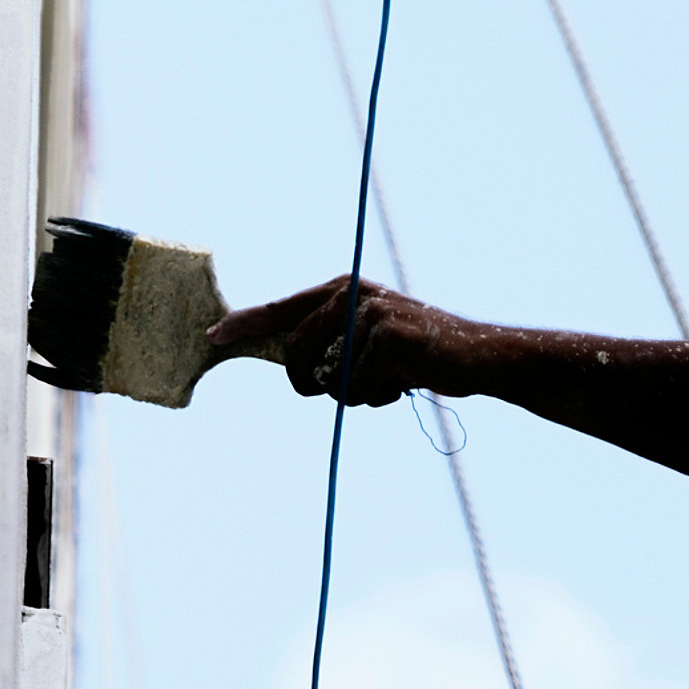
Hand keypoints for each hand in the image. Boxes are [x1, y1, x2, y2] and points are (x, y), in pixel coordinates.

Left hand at [206, 278, 489, 405]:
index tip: (211, 337)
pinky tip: (405, 382)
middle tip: (334, 390)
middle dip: (307, 383)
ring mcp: (372, 314)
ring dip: (354, 394)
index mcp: (343, 290)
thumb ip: (330, 344)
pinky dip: (379, 398)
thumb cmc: (417, 354)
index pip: (281, 308)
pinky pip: (359, 389)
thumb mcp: (369, 340)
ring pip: (329, 377)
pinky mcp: (391, 339)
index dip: (244, 323)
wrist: (477, 355)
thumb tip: (285, 361)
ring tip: (385, 381)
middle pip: (295, 351)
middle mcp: (353, 295)